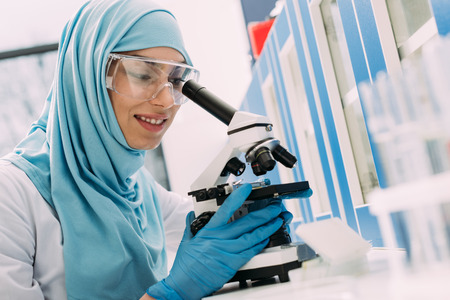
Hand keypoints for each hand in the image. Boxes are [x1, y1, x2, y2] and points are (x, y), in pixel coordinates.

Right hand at [146, 183, 284, 299]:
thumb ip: (190, 225)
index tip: (247, 189)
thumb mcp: (186, 241)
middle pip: (246, 222)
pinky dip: (260, 244)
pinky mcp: (232, 264)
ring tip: (278, 220)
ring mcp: (227, 251)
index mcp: (209, 231)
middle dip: (264, 213)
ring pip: (252, 236)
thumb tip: (191, 214)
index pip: (226, 209)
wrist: (184, 285)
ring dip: (268, 227)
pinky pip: (250, 252)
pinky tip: (267, 238)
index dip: (238, 197)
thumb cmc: (185, 265)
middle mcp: (219, 239)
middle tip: (274, 207)